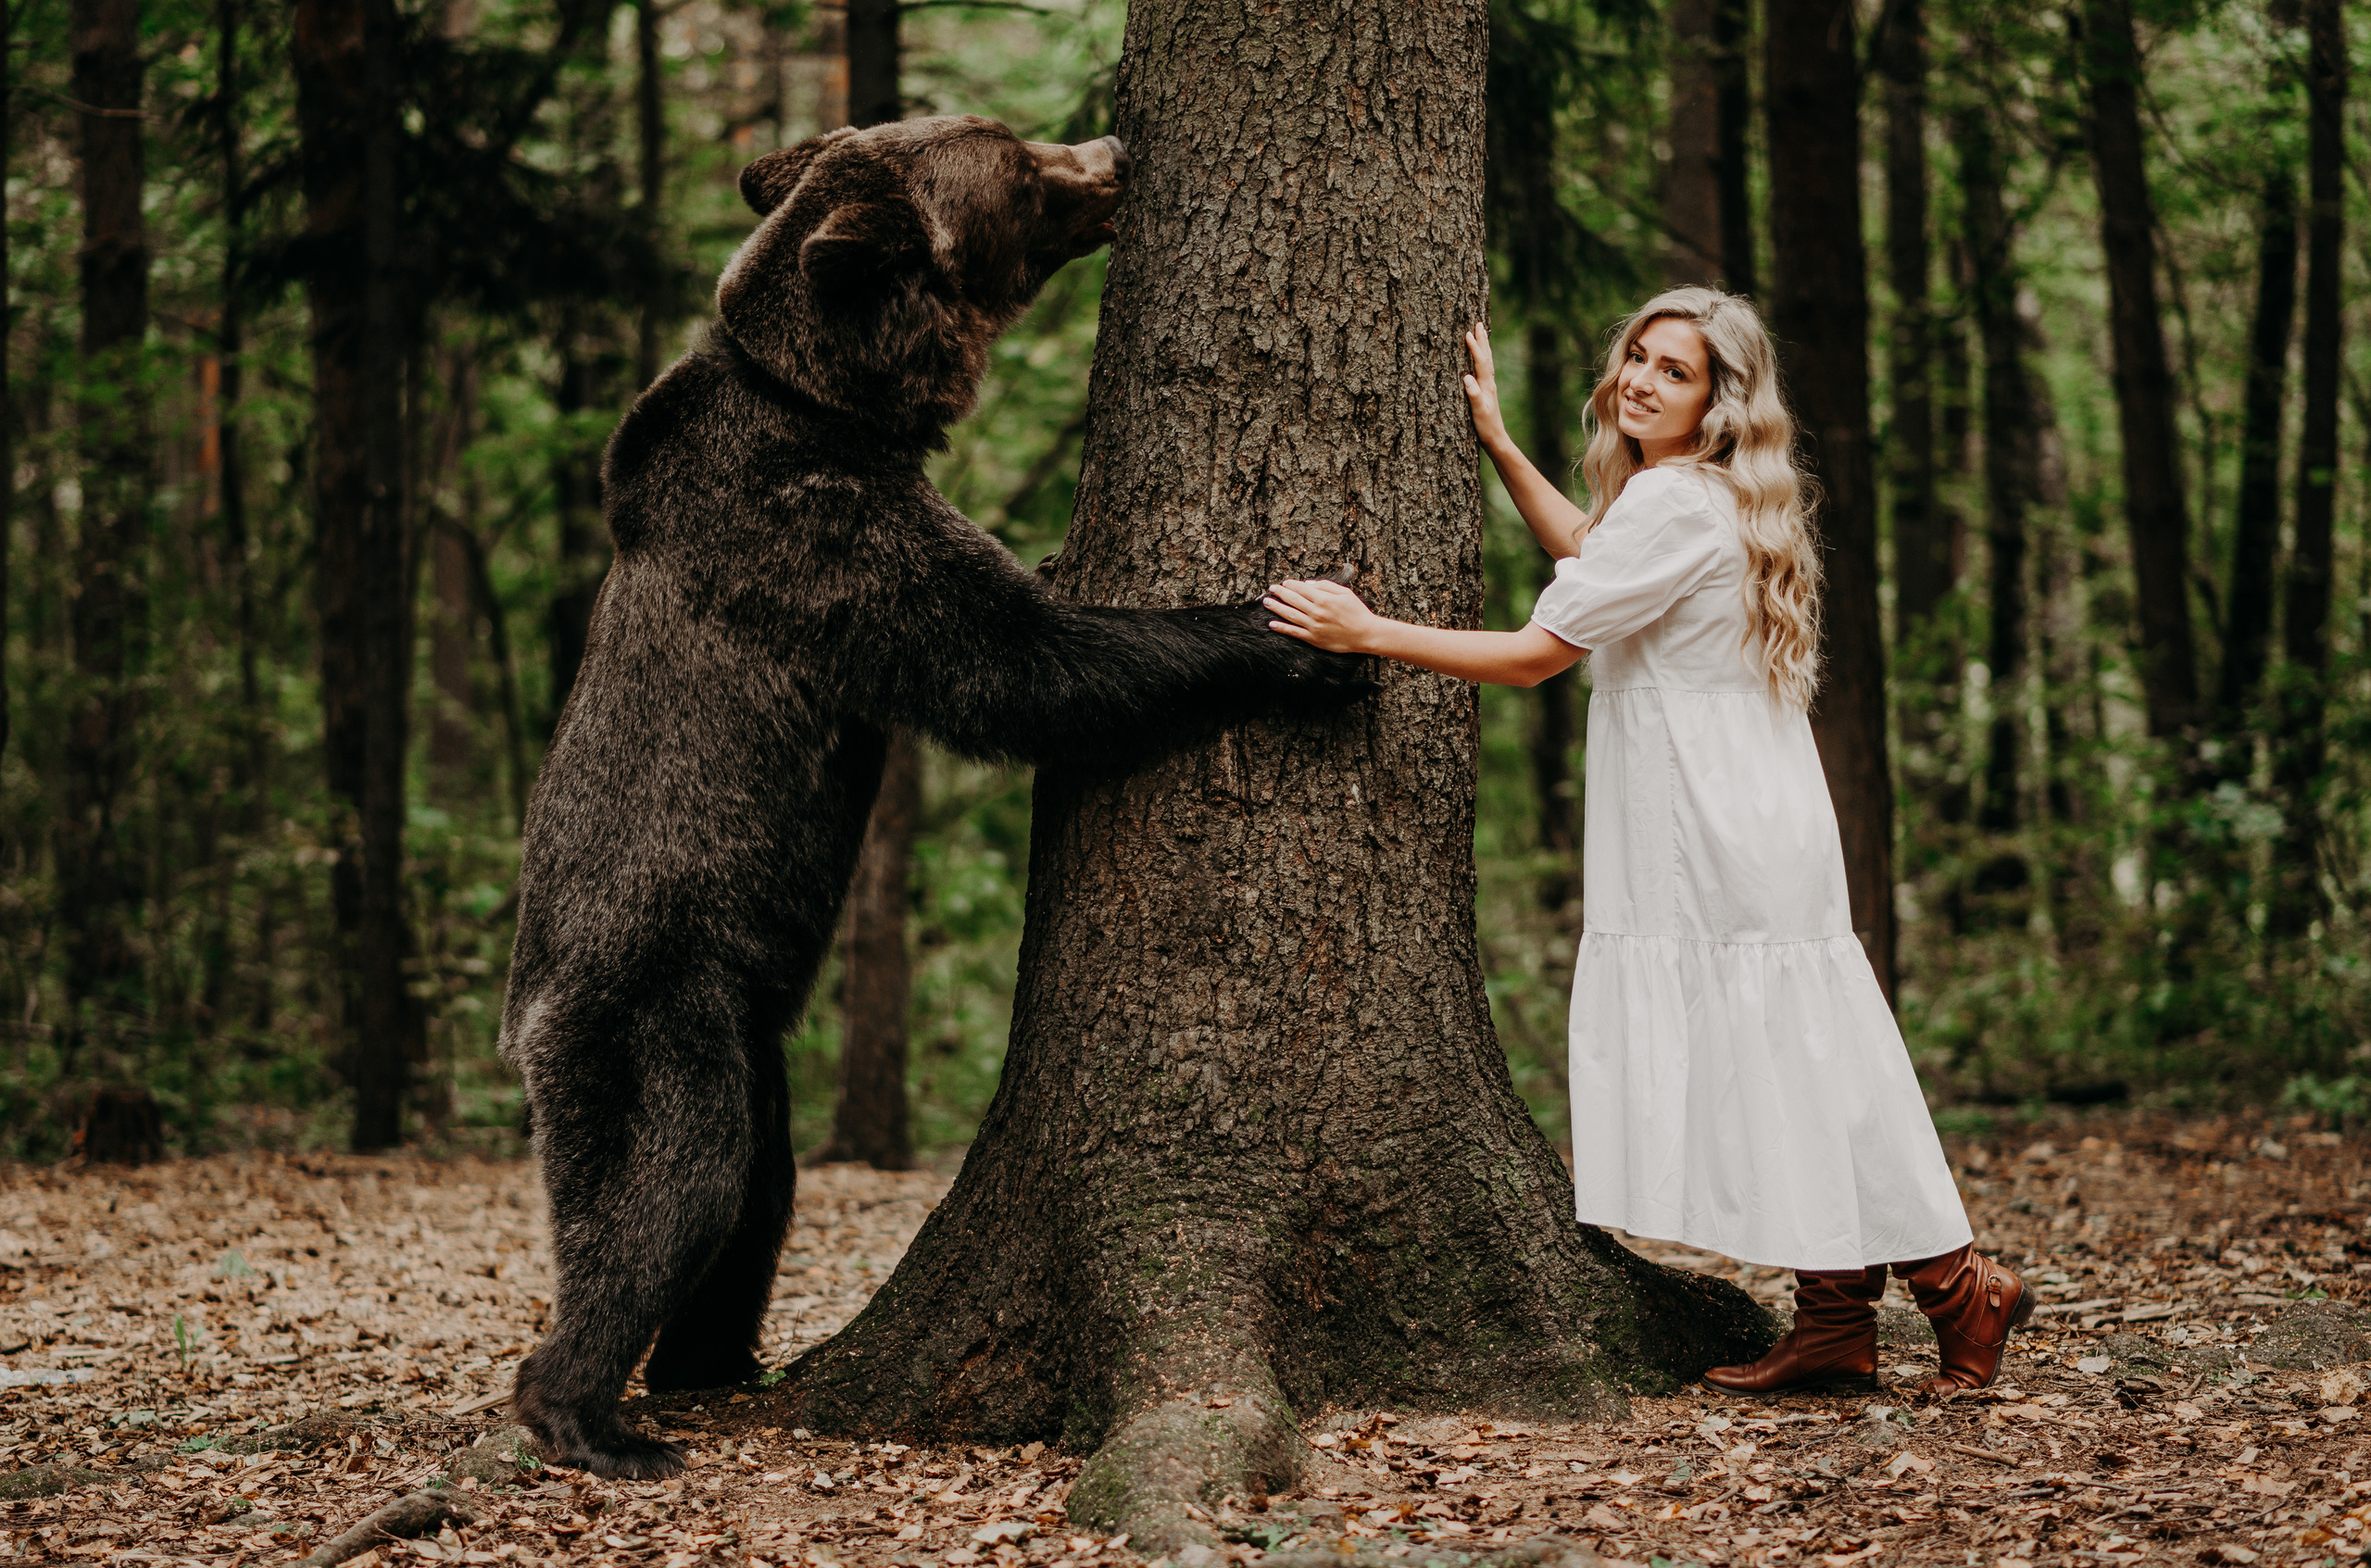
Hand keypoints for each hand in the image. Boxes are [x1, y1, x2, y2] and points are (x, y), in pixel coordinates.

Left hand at [1263, 577, 1380, 654]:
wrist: (1365, 634)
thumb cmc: (1357, 612)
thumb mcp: (1345, 593)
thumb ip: (1325, 586)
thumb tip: (1307, 583)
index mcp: (1324, 599)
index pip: (1301, 589)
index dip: (1291, 585)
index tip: (1283, 583)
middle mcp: (1316, 612)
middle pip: (1293, 600)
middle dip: (1280, 593)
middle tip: (1270, 589)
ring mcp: (1314, 626)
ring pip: (1290, 615)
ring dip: (1277, 608)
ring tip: (1266, 602)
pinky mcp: (1314, 639)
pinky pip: (1294, 633)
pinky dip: (1282, 628)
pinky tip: (1272, 624)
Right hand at [1463, 322, 1509, 451]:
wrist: (1496, 438)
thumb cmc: (1486, 427)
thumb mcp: (1478, 412)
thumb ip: (1474, 395)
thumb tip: (1467, 377)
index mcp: (1487, 386)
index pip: (1480, 363)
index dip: (1474, 348)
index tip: (1467, 334)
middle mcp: (1489, 383)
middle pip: (1486, 357)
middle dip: (1482, 340)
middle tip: (1478, 323)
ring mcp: (1489, 386)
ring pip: (1486, 361)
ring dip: (1483, 346)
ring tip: (1481, 333)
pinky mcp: (1486, 391)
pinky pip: (1484, 369)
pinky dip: (1482, 358)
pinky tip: (1480, 358)